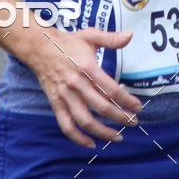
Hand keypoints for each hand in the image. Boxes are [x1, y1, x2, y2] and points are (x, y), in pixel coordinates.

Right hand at [26, 26, 142, 147]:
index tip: (138, 107)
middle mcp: (76, 84)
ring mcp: (65, 96)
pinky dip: (78, 138)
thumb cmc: (68, 42)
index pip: (111, 90)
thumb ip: (111, 38)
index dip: (127, 101)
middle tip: (134, 122)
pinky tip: (91, 143)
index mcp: (87, 67)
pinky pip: (66, 126)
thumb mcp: (90, 35)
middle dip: (121, 118)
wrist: (39, 47)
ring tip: (118, 137)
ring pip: (85, 121)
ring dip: (103, 132)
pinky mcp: (56, 103)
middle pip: (102, 107)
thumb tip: (130, 35)